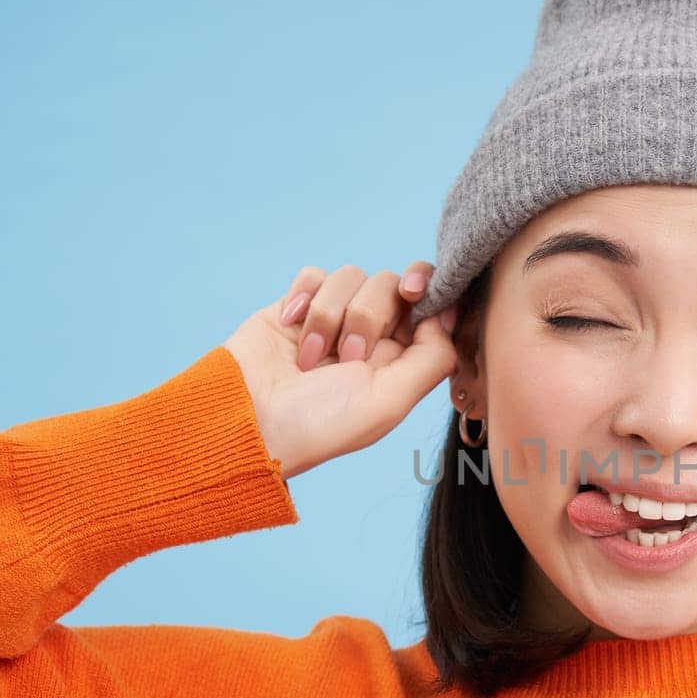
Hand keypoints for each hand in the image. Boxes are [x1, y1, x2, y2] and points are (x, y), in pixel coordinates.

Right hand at [222, 262, 456, 480]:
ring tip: (310, 359)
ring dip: (329, 316)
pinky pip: (315, 275)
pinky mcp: (297, 305)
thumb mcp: (389, 402)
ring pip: (351, 276)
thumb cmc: (318, 423)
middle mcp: (373, 336)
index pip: (431, 304)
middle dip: (368, 316)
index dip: (427, 289)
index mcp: (402, 359)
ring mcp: (334, 318)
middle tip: (347, 357)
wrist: (247, 420)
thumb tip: (449, 315)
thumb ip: (431, 358)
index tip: (413, 294)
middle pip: (391, 285)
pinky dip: (304, 298)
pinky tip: (291, 327)